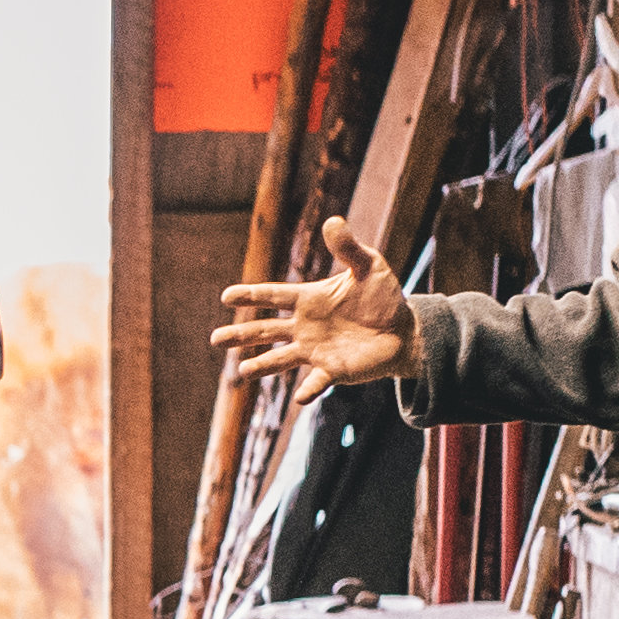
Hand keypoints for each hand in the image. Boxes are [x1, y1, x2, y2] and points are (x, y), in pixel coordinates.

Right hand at [211, 215, 411, 401]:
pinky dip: (309, 390)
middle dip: (241, 335)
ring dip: (262, 365)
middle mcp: (304, 327)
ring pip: (281, 359)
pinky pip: (317, 382)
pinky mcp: (333, 371)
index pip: (273, 297)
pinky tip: (300, 398)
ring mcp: (315, 351)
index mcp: (308, 300)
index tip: (227, 297)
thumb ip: (348, 248)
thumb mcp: (369, 266)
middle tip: (215, 339)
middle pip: (265, 331)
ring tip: (242, 372)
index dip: (251, 296)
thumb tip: (332, 220)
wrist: (403, 330)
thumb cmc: (383, 296)